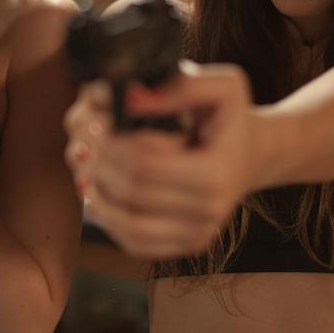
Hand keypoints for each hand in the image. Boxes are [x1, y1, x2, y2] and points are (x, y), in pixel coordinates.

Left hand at [63, 61, 260, 257]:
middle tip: (83, 139)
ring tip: (84, 166)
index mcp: (215, 173)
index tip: (96, 121)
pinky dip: (109, 220)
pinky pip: (135, 244)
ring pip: (127, 225)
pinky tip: (97, 193)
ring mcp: (198, 234)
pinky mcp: (185, 246)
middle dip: (99, 164)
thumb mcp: (224, 86)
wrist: (251, 155)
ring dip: (96, 195)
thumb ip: (182, 86)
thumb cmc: (231, 118)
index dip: (111, 143)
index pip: (144, 163)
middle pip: (130, 193)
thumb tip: (131, 98)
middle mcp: (209, 212)